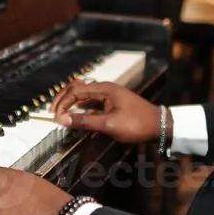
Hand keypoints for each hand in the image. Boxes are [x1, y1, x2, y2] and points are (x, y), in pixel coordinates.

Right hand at [50, 81, 164, 144]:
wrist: (160, 126)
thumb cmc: (136, 125)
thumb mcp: (109, 125)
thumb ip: (85, 122)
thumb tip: (62, 120)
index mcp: (104, 89)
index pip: (75, 90)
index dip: (62, 103)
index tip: (55, 118)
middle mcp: (105, 88)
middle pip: (77, 89)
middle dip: (63, 100)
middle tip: (53, 113)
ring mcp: (109, 95)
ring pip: (84, 95)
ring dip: (71, 104)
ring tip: (61, 115)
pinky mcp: (112, 102)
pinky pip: (92, 102)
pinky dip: (81, 108)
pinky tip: (77, 117)